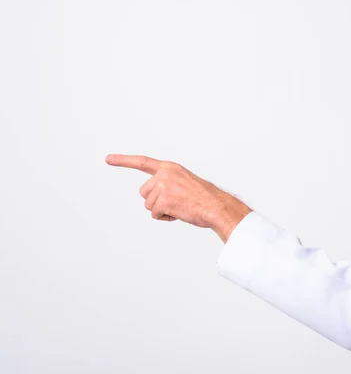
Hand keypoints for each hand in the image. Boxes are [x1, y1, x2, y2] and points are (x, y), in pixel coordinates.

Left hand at [105, 154, 251, 241]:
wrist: (216, 206)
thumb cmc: (205, 198)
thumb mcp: (185, 183)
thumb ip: (167, 184)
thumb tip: (152, 198)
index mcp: (170, 168)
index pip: (143, 162)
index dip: (124, 160)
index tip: (108, 159)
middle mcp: (165, 174)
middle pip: (144, 192)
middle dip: (156, 201)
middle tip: (177, 202)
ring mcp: (163, 186)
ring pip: (148, 204)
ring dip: (162, 210)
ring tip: (180, 207)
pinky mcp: (163, 200)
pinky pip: (155, 214)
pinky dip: (165, 217)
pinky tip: (179, 213)